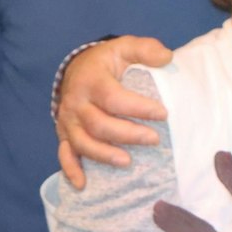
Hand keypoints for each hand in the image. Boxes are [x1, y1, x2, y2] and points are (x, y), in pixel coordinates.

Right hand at [54, 36, 172, 186]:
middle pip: (99, 125)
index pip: (114, 99)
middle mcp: (76, 103)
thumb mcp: (125, 47)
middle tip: (154, 139)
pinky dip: (71, 170)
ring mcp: (67, 121)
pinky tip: (82, 184)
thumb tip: (167, 58)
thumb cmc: (107, 61)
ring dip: (104, 155)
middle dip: (127, 135)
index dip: (138, 108)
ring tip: (128, 162)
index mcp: (92, 81)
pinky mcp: (64, 134)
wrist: (77, 68)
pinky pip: (64, 154)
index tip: (163, 114)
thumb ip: (145, 49)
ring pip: (82, 143)